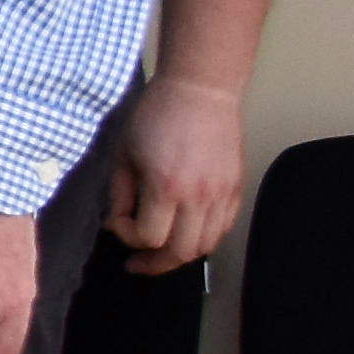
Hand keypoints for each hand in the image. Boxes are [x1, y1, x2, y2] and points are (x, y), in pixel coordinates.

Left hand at [106, 80, 241, 274]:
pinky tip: (184, 231)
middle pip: (182, 253)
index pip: (149, 238)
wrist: (200, 91)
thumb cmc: (157, 116)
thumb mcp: (124, 154)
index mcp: (167, 187)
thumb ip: (120, 194)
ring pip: (206, 246)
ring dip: (181, 254)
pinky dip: (203, 238)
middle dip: (154, 263)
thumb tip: (116, 224)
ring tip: (161, 250)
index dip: (127, 237)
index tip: (116, 223)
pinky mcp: (237, 188)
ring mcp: (223, 194)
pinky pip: (223, 228)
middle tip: (137, 263)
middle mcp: (200, 196)